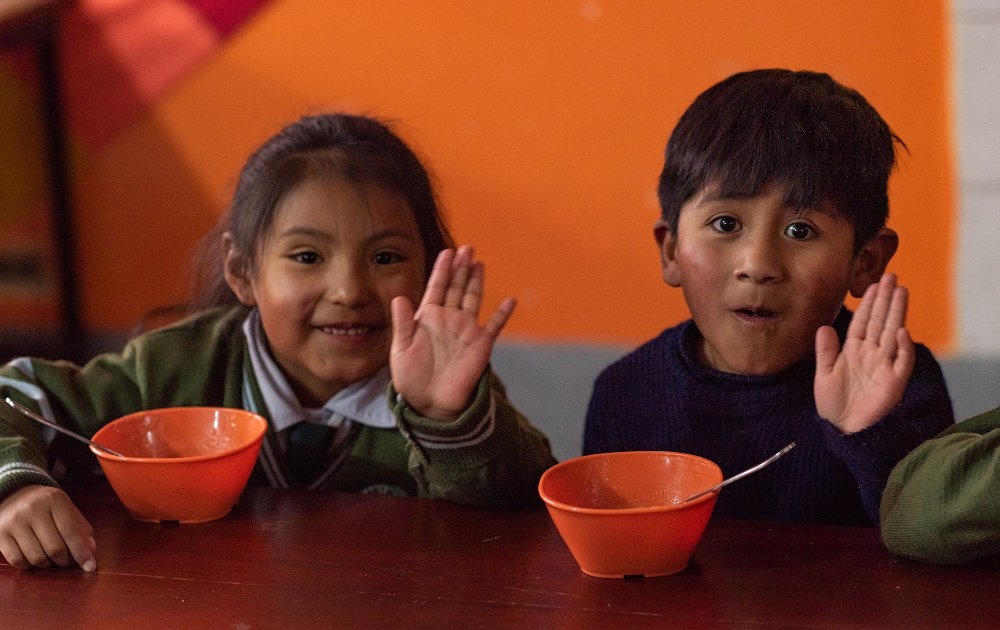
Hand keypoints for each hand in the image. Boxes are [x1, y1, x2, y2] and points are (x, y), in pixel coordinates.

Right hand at [0, 485, 95, 570]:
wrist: (13, 494)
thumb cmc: (46, 506)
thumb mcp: (67, 509)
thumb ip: (81, 529)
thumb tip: (91, 552)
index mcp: (55, 500)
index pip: (71, 532)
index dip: (81, 553)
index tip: (90, 567)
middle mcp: (33, 508)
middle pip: (55, 548)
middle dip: (65, 561)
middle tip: (67, 562)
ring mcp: (14, 521)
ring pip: (36, 558)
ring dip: (48, 565)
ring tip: (51, 558)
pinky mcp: (0, 533)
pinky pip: (17, 561)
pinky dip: (29, 566)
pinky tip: (33, 558)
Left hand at [390, 245, 514, 420]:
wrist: (429, 403)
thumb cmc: (411, 378)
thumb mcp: (400, 350)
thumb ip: (402, 324)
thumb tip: (399, 298)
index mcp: (427, 318)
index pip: (436, 287)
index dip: (442, 269)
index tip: (448, 252)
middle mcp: (448, 320)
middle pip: (456, 287)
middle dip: (461, 267)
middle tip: (467, 248)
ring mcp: (466, 330)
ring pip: (473, 298)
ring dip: (476, 281)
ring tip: (479, 262)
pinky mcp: (481, 345)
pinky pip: (495, 325)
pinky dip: (502, 313)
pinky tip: (510, 301)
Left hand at [814, 273, 915, 433]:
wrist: (843, 430)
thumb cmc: (834, 404)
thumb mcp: (823, 375)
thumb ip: (826, 351)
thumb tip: (824, 327)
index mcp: (853, 351)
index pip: (863, 322)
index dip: (869, 303)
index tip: (874, 284)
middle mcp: (871, 354)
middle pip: (880, 322)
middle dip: (886, 300)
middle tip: (892, 276)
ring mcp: (884, 366)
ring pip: (893, 334)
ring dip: (898, 314)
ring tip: (902, 291)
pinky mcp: (894, 382)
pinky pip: (902, 362)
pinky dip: (903, 347)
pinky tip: (902, 331)